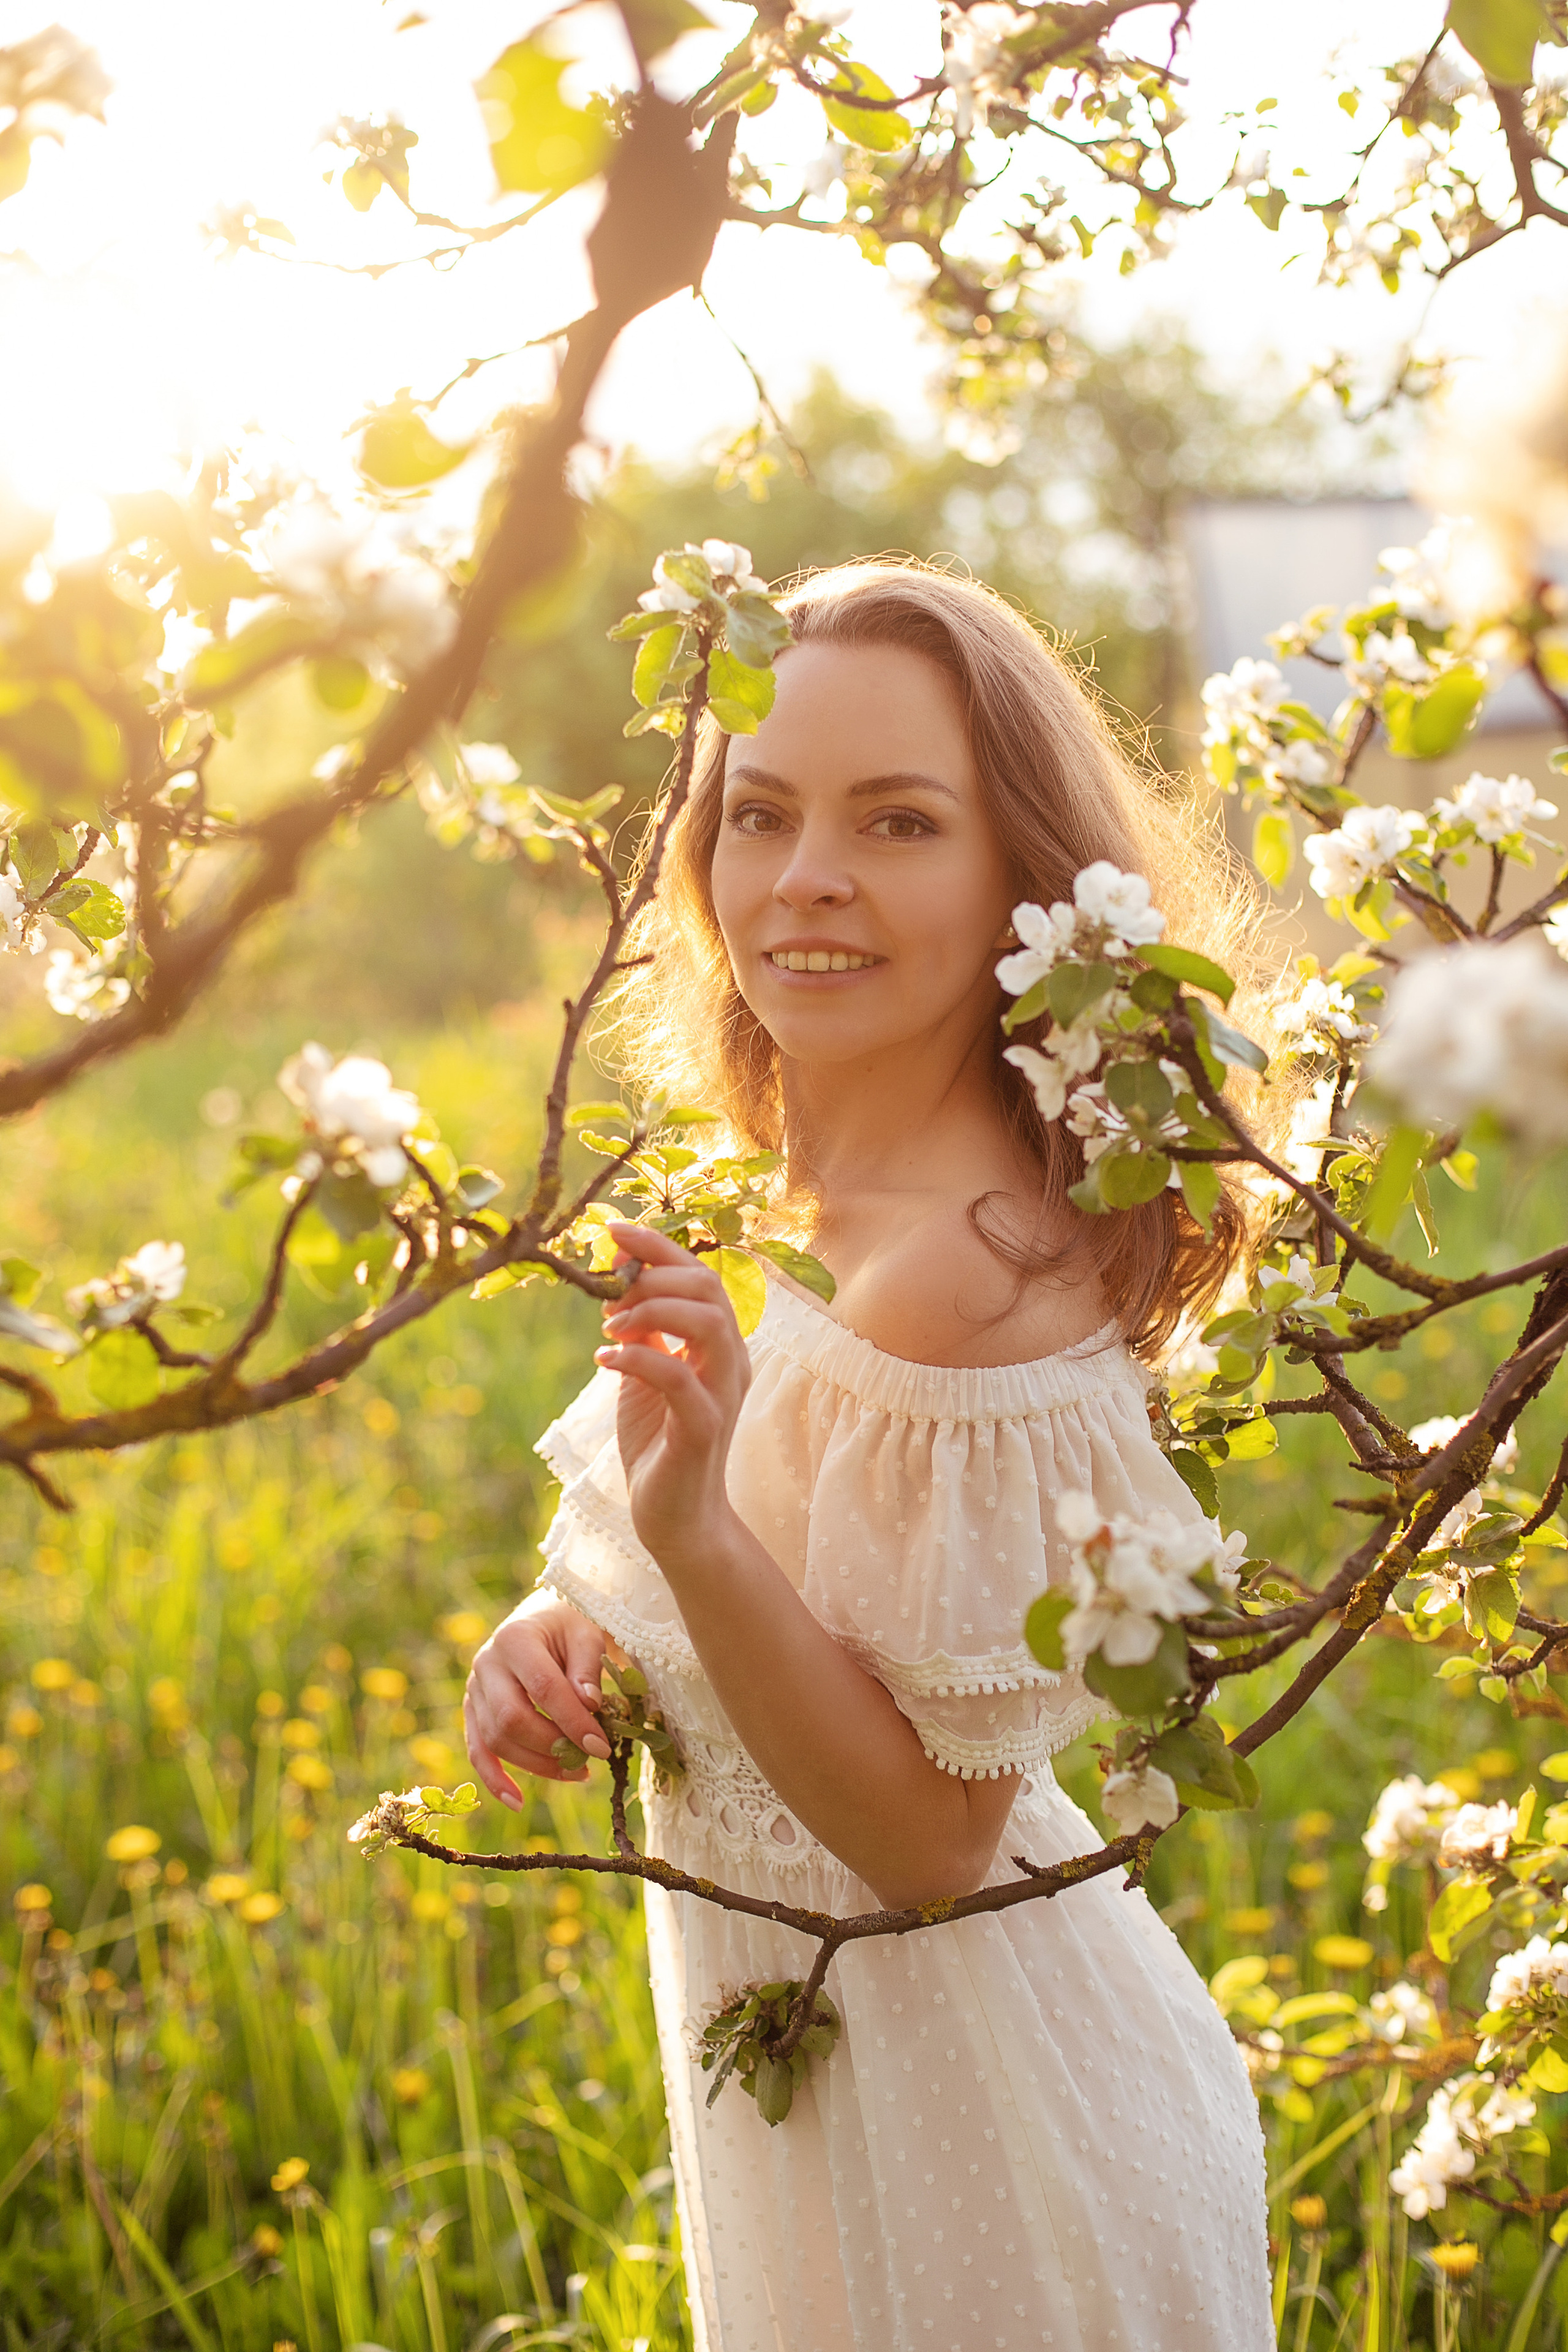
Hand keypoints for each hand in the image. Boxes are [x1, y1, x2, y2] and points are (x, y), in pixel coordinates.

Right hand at [464, 1593, 610, 1808]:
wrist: (546, 1616)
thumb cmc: (571, 1624)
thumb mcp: (587, 1633)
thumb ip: (587, 1667)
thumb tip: (589, 1706)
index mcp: (515, 1638)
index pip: (544, 1689)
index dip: (573, 1721)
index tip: (601, 1746)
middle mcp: (486, 1663)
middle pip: (512, 1719)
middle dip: (552, 1747)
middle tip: (589, 1760)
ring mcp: (474, 1689)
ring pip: (496, 1740)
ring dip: (536, 1765)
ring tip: (577, 1772)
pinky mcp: (473, 1710)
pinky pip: (477, 1750)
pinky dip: (494, 1779)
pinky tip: (517, 1801)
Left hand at [594, 1222, 750, 1575]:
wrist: (675, 1517)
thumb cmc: (659, 1443)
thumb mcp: (644, 1374)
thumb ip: (642, 1329)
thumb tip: (621, 1278)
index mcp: (719, 1344)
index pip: (701, 1275)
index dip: (658, 1246)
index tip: (613, 1230)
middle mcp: (730, 1361)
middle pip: (710, 1287)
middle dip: (654, 1274)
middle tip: (611, 1291)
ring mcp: (721, 1393)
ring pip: (707, 1322)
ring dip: (651, 1310)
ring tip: (609, 1328)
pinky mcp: (704, 1428)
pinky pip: (677, 1377)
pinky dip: (637, 1359)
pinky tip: (603, 1362)